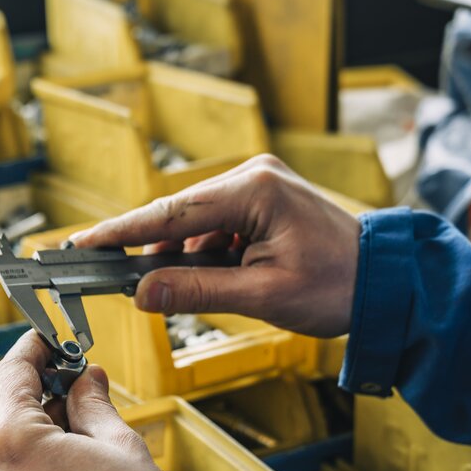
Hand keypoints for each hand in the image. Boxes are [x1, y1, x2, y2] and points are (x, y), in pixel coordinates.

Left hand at [0, 331, 180, 470]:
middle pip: (0, 412)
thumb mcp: (119, 445)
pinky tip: (62, 469)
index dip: (34, 351)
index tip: (47, 342)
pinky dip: (23, 470)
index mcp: (8, 441)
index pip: (11, 374)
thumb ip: (92, 404)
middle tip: (73, 387)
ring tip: (77, 433)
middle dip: (36, 397)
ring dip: (30, 435)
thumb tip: (85, 382)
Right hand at [71, 154, 362, 337]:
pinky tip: (218, 280)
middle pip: (179, 217)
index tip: (81, 243)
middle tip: (109, 276)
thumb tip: (142, 294)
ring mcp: (259, 186)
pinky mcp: (263, 202)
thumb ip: (198, 292)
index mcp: (254, 190)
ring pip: (196, 227)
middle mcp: (253, 176)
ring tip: (195, 292)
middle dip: (149, 252)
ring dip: (185, 261)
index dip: (121, 231)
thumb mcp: (263, 295)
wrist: (389, 282)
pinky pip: (217, 229)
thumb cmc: (339, 286)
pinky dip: (207, 256)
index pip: (171, 214)